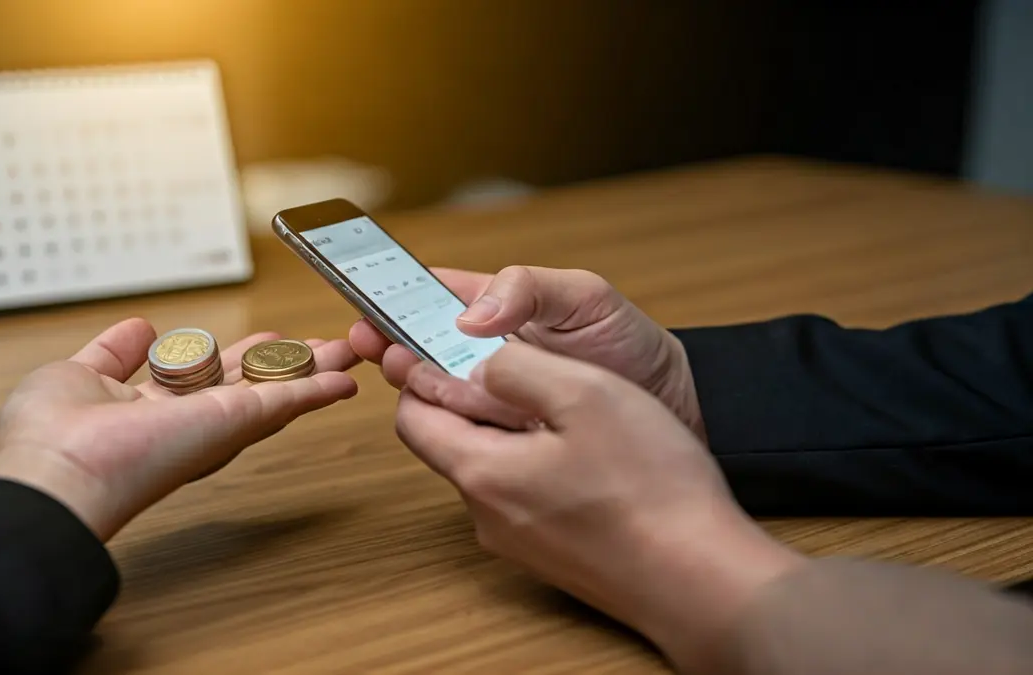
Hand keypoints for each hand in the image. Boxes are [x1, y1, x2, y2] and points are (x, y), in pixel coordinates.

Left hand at [0, 318, 359, 541]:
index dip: (238, 359)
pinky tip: (345, 379)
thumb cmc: (48, 440)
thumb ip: (112, 353)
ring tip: (349, 352)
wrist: (57, 475)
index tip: (263, 340)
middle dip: (289, 363)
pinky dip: (319, 389)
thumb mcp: (77, 374)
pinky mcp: (234, 423)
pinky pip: (286, 401)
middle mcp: (189, 422)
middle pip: (252, 385)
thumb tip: (139, 327)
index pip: (207, 380)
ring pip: (277, 391)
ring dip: (316, 370)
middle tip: (324, 346)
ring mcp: (215, 425)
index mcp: (151, 411)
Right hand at [348, 266, 704, 438]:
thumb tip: (469, 316)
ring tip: (424, 382)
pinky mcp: (505, 444)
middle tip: (388, 356)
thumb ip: (529, 288)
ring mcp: (492, 401)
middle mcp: (482, 356)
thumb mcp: (585, 297)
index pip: (425, 300)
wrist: (678, 410)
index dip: (389, 305)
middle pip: (417, 352)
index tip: (366, 317)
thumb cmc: (631, 344)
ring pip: (437, 397)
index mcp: (493, 309)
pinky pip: (467, 438)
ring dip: (426, 391)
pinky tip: (463, 422)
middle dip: (395, 353)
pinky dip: (460, 430)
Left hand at [394, 342, 802, 670]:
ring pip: (492, 468)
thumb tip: (474, 361)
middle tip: (516, 364)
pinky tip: (587, 450)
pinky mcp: (552, 555)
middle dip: (471, 397)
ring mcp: (519, 542)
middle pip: (451, 443)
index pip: (412, 417)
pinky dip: (539, 462)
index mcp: (481, 474)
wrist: (703, 582)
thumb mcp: (583, 393)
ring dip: (512, 430)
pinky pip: (526, 496)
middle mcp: (487, 517)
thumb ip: (514, 367)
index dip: (425, 372)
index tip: (451, 342)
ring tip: (562, 404)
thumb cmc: (651, 489)